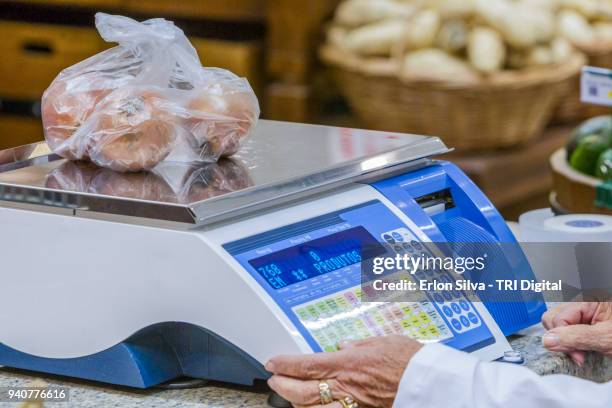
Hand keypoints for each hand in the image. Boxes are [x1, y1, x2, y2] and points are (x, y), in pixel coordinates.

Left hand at [266, 335, 422, 407]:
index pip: (305, 365)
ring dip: (296, 402)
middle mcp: (345, 386)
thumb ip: (358, 344)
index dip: (283, 364)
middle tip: (273, 379)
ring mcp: (352, 404)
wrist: (429, 383)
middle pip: (301, 391)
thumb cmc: (409, 360)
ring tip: (290, 395)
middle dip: (282, 385)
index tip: (272, 362)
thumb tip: (342, 345)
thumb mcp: (381, 341)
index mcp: (347, 363)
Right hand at [542, 302, 611, 365]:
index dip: (563, 339)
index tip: (578, 356)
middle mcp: (580, 304)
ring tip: (582, 351)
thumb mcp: (605, 338)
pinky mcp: (581, 323)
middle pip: (552, 318)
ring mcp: (580, 313)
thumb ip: (577, 337)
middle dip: (561, 339)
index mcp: (586, 300)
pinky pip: (563, 329)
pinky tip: (582, 348)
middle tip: (579, 354)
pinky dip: (568, 342)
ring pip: (555, 324)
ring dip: (564, 341)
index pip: (558, 318)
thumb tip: (547, 339)